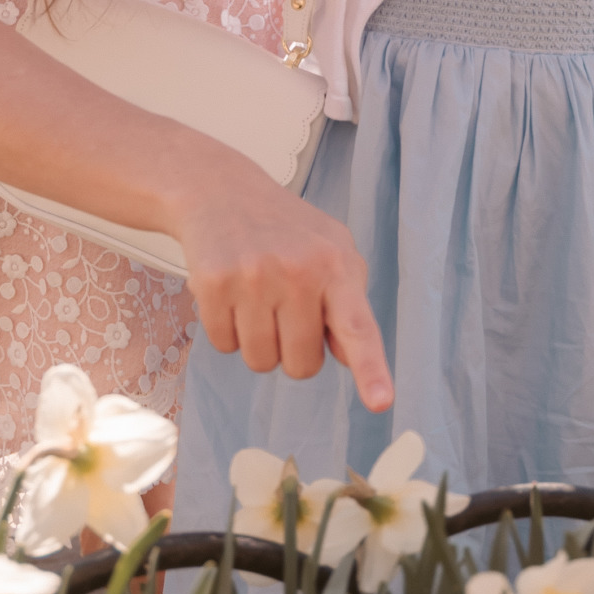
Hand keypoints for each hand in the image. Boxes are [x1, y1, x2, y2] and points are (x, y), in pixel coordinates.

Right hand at [174, 157, 392, 412]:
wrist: (220, 191)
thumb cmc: (285, 230)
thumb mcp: (331, 253)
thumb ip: (348, 307)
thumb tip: (352, 357)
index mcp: (336, 266)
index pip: (358, 326)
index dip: (371, 369)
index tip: (381, 402)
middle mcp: (297, 271)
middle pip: (301, 365)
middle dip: (292, 349)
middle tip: (283, 308)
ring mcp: (252, 277)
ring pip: (260, 361)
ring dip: (257, 342)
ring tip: (255, 297)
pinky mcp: (212, 283)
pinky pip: (224, 345)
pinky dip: (226, 330)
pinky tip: (229, 294)